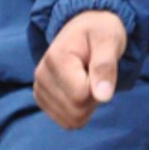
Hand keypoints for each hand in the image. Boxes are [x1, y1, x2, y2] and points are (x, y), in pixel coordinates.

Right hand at [33, 10, 126, 128]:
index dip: (99, 87)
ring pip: (71, 120)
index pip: (80, 95)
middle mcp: (41, 75)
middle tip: (97, 75)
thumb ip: (105, 66)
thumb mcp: (109, 40)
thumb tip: (103, 97)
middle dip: (94, 99)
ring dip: (88, 106)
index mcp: (56, 58)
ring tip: (89, 81)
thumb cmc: (100, 32)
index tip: (101, 67)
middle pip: (76, 111)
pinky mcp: (42, 99)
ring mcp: (39, 89)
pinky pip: (66, 121)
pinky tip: (81, 90)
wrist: (85, 27)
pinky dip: (80, 111)